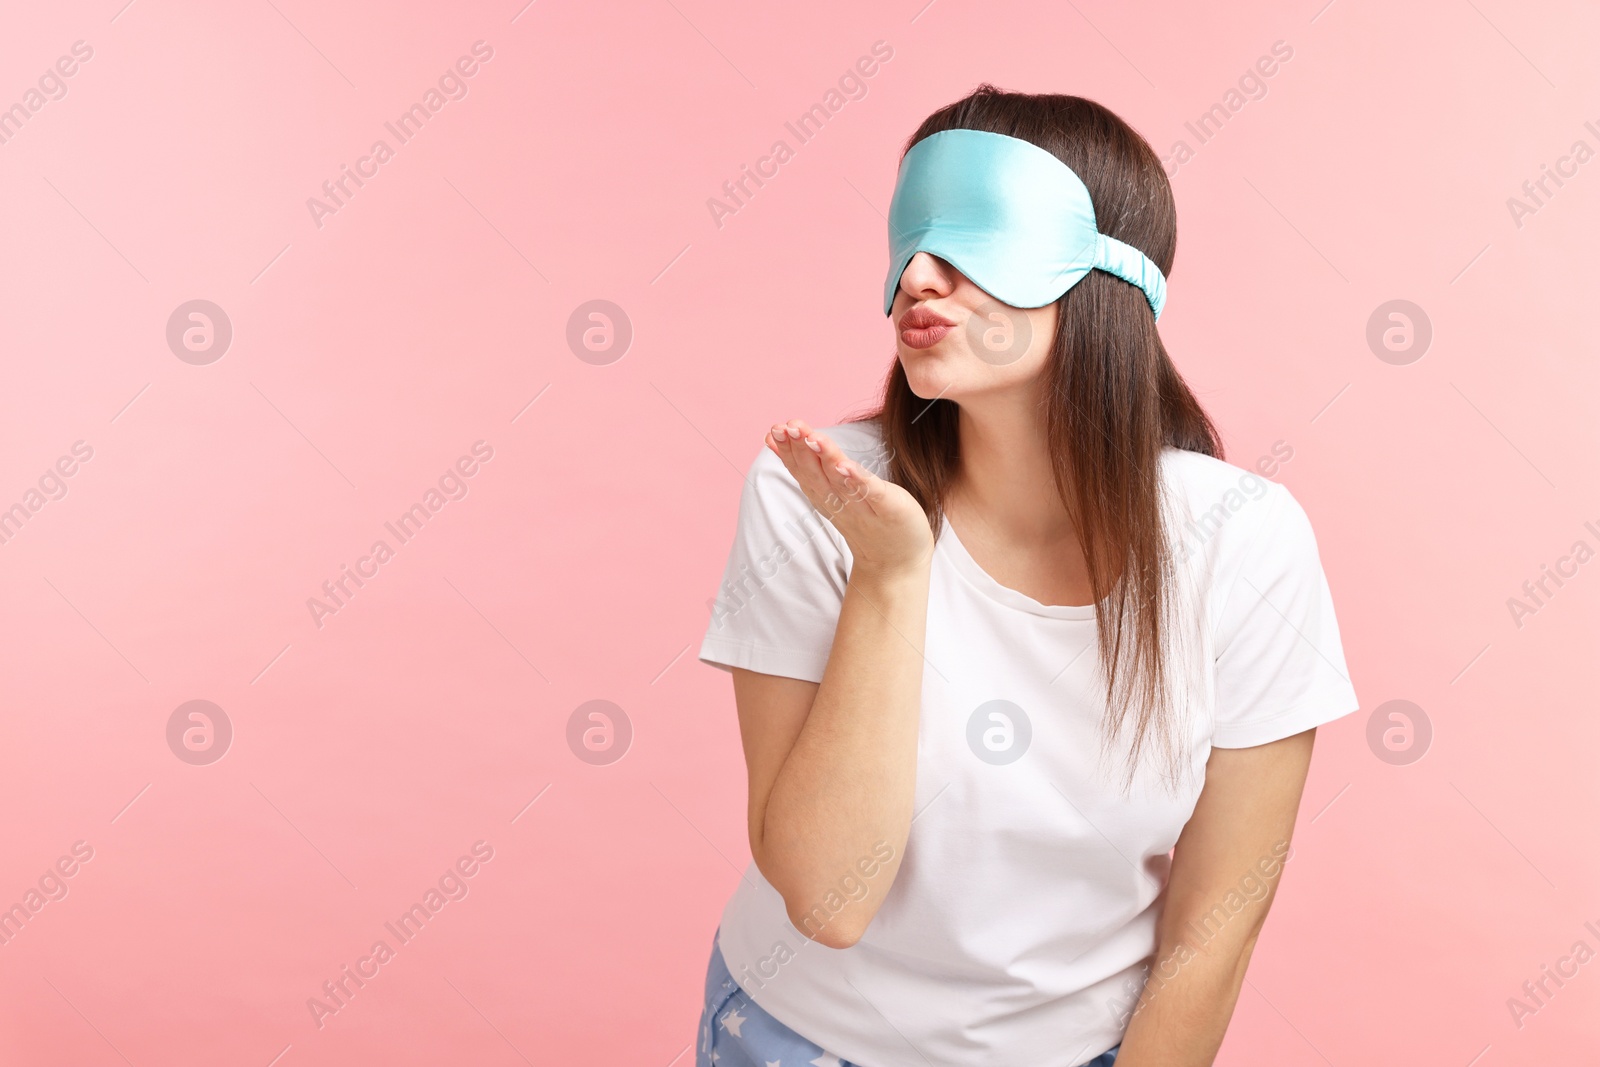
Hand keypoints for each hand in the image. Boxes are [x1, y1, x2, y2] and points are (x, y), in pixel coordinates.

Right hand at [765, 419, 934, 576]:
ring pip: (840, 481)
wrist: (895, 562)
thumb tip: (778, 441)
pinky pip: (871, 494)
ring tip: (813, 438)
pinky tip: (846, 466)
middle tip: (788, 427)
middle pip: (816, 473)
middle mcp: (839, 502)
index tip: (775, 430)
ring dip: (826, 458)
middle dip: (801, 448)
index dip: (787, 450)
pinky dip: (857, 480)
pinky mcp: (888, 510)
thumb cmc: (864, 520)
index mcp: (825, 494)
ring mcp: (863, 507)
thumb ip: (808, 467)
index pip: (802, 469)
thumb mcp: (831, 491)